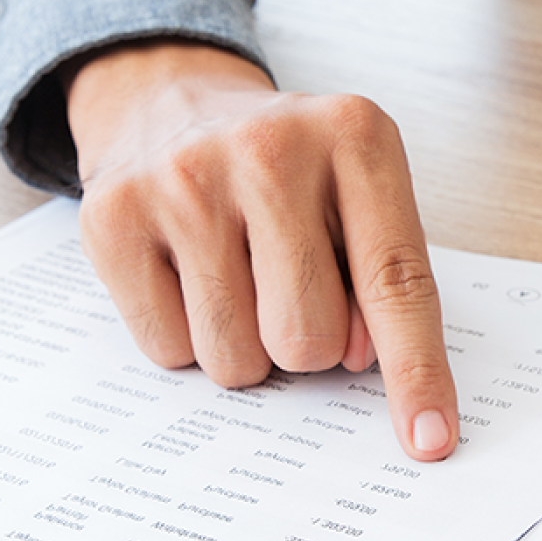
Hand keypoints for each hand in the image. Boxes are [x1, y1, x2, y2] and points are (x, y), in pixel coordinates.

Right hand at [65, 39, 457, 460]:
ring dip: (245, 347)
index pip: (398, 282)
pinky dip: (185, 335)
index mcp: (356, 137)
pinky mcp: (111, 215)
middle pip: (306, 338)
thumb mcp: (360, 199)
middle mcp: (271, 149)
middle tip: (289, 289)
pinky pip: (167, 350)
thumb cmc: (289, 170)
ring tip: (238, 275)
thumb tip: (357, 362)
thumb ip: (382, 281)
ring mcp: (184, 178)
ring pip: (234, 358)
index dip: (416, 371)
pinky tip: (187, 272)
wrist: (173, 100)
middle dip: (307, 346)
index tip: (429, 440)